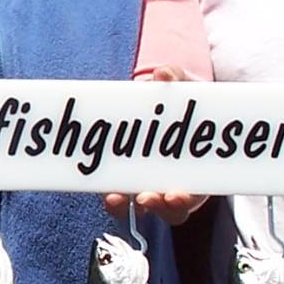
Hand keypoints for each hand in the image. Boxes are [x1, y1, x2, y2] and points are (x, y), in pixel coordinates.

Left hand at [101, 68, 205, 224]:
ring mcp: (143, 183)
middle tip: (144, 198)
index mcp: (192, 171)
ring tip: (113, 198)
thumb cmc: (180, 101)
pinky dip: (103, 189)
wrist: (162, 103)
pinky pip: (111, 191)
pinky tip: (90, 177)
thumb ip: (175, 77)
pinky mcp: (118, 177)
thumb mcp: (183, 87)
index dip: (183, 201)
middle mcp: (168, 183)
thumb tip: (164, 73)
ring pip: (134, 208)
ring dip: (123, 206)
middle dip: (155, 207)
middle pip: (164, 210)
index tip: (174, 194)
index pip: (190, 198)